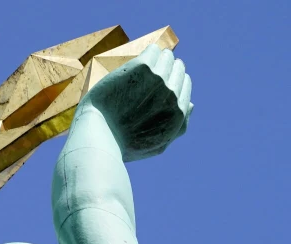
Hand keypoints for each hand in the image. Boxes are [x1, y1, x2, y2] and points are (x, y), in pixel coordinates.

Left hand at [82, 44, 192, 160]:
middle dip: (168, 69)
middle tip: (152, 73)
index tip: (159, 84)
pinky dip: (150, 52)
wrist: (98, 136)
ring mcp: (158, 80)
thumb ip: (177, 128)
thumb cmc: (122, 145)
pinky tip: (142, 58)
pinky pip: (153, 51)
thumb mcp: (157, 145)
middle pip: (178, 70)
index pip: (185, 86)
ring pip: (167, 58)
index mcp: (178, 115)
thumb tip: (192, 105)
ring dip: (160, 58)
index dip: (173, 82)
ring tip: (148, 63)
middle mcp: (172, 96)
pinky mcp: (142, 68)